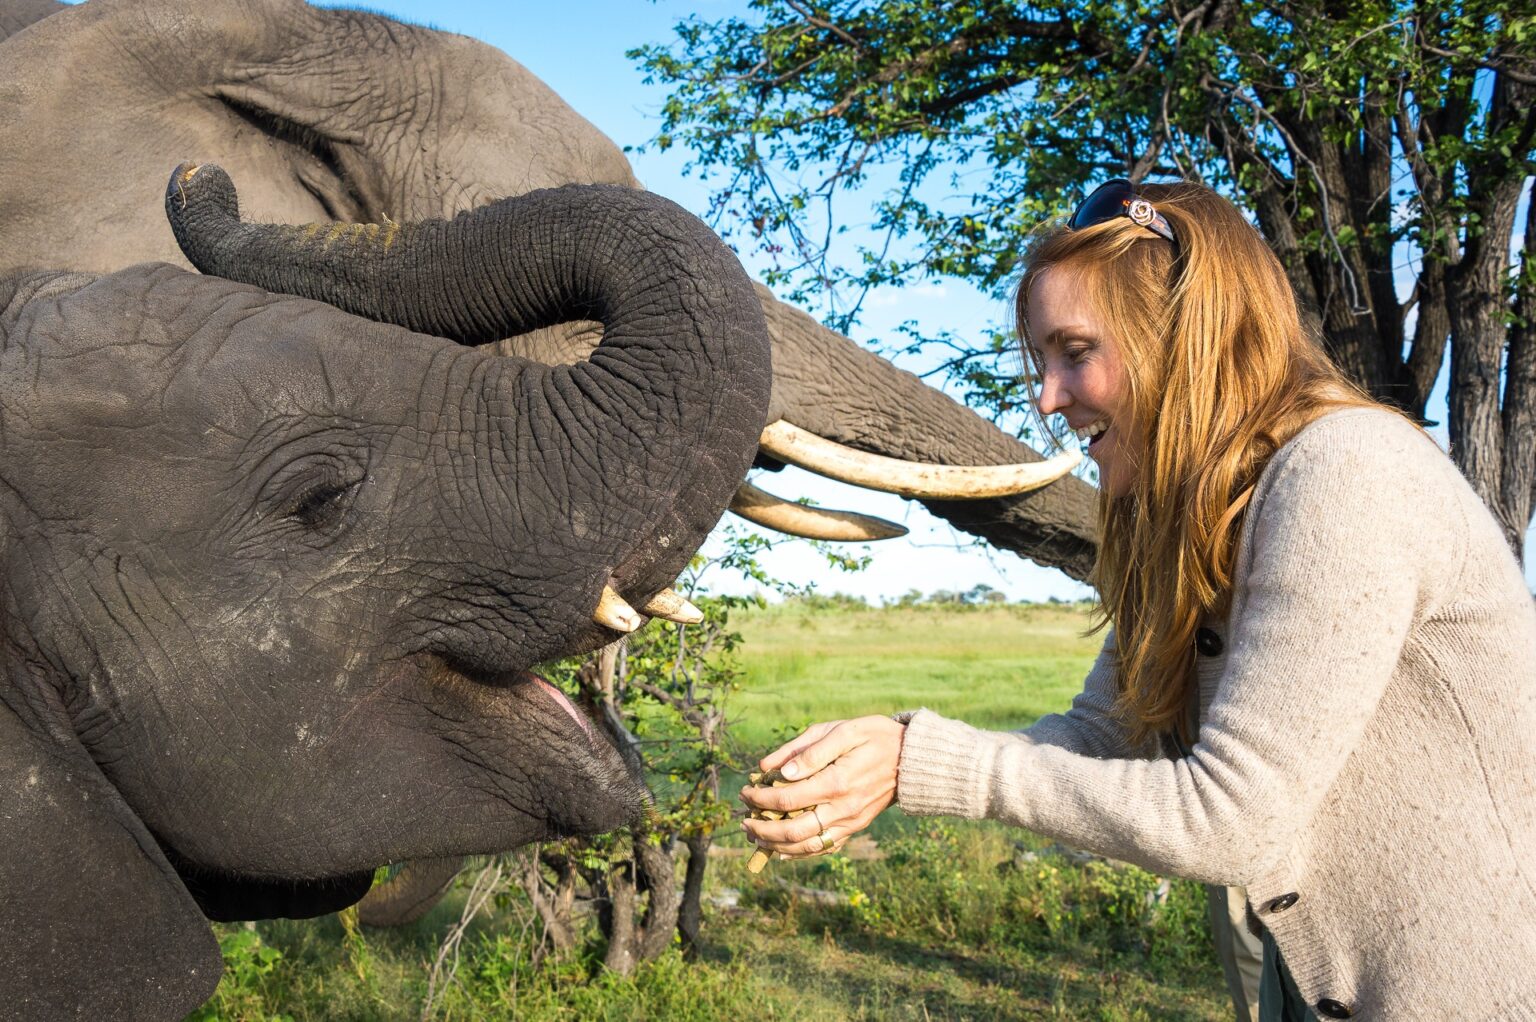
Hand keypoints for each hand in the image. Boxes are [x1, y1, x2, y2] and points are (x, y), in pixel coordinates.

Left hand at [740, 715, 905, 858]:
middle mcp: (843, 808)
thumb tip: (776, 771)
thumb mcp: (843, 730)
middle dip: (762, 828)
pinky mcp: (855, 827)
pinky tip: (782, 850)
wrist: (912, 758)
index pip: (787, 800)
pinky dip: (800, 853)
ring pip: (807, 846)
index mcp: (837, 782)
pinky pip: (824, 847)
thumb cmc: (874, 736)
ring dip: (777, 845)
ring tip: (755, 836)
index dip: (760, 799)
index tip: (745, 791)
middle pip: (793, 831)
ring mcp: (850, 822)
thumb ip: (808, 750)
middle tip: (744, 820)